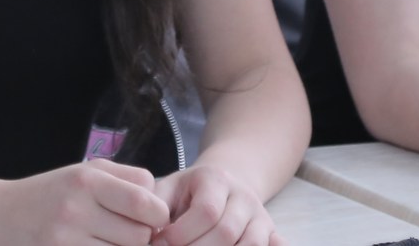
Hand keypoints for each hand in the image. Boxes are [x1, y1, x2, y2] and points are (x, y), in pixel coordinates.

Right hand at [0, 159, 170, 245]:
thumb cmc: (54, 193)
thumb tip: (161, 207)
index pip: (146, 199)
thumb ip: (126, 180)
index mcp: (87, 180)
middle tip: (129, 233)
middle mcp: (76, 209)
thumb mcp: (86, 172)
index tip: (151, 215)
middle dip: (142, 238)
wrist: (1, 216)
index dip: (158, 212)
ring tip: (110, 241)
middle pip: (139, 236)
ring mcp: (66, 239)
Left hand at [154, 164, 280, 245]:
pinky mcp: (270, 233)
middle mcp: (244, 197)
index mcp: (216, 180)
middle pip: (227, 232)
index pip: (206, 210)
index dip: (182, 233)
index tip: (159, 242)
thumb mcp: (168, 189)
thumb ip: (154, 208)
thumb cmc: (187, 192)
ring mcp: (260, 217)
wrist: (224, 182)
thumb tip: (148, 235)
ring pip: (250, 245)